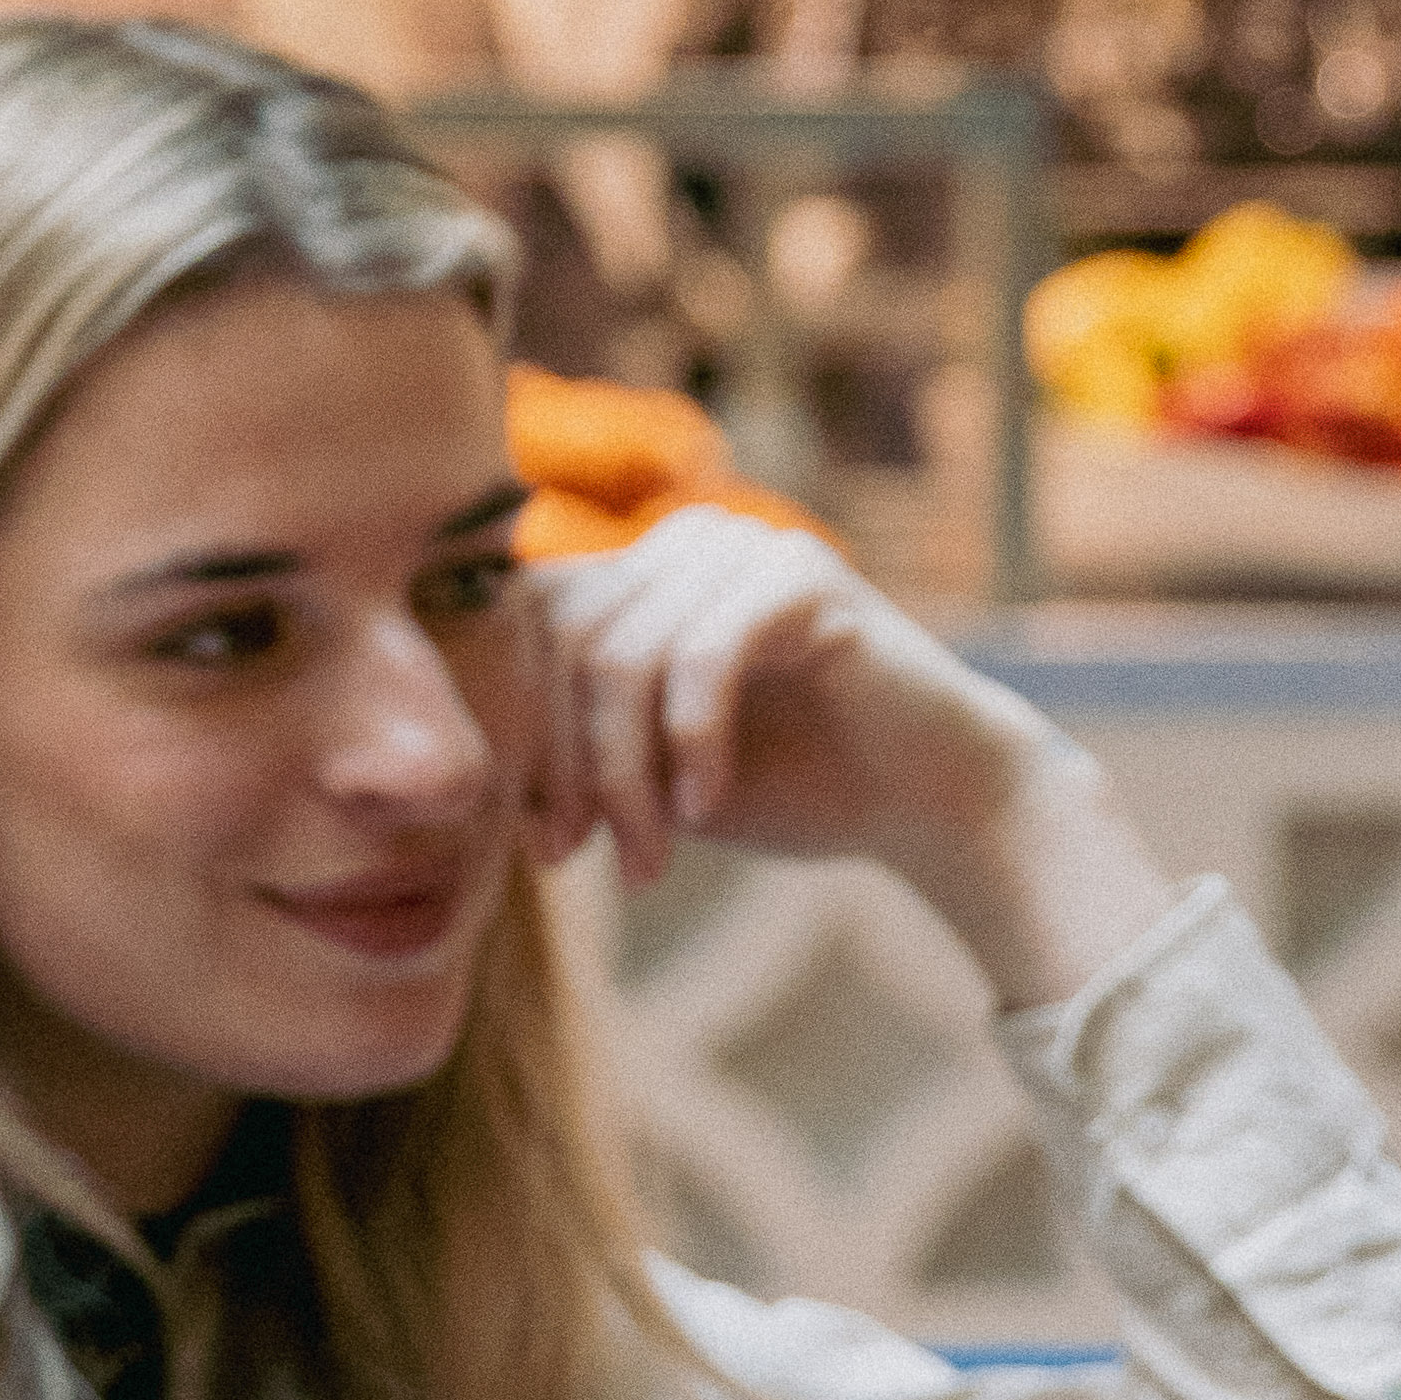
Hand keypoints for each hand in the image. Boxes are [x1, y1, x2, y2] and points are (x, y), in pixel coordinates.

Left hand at [515, 500, 1174, 1012]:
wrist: (927, 799)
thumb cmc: (788, 785)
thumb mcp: (651, 772)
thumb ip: (572, 749)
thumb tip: (472, 773)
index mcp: (637, 573)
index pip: (527, 629)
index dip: (522, 739)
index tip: (549, 845)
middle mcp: (681, 540)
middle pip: (561, 638)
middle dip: (566, 764)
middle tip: (587, 858)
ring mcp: (742, 545)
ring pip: (622, 655)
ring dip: (626, 774)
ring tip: (651, 857)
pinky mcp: (800, 576)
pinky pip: (700, 656)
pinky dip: (690, 745)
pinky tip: (706, 809)